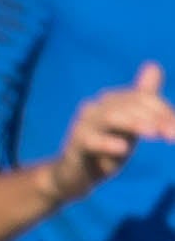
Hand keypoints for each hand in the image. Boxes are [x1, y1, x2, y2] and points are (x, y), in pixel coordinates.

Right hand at [52, 65, 174, 196]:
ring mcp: (84, 125)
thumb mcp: (129, 123)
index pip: (143, 98)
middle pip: (130, 105)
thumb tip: (154, 66)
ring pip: (111, 117)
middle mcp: (96, 107)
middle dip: (156, 118)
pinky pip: (91, 140)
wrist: (75, 174)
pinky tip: (122, 149)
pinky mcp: (76, 145)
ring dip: (135, 123)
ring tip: (153, 133)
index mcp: (111, 100)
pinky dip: (107, 143)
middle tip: (173, 134)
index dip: (164, 111)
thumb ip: (142, 98)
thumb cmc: (106, 148)